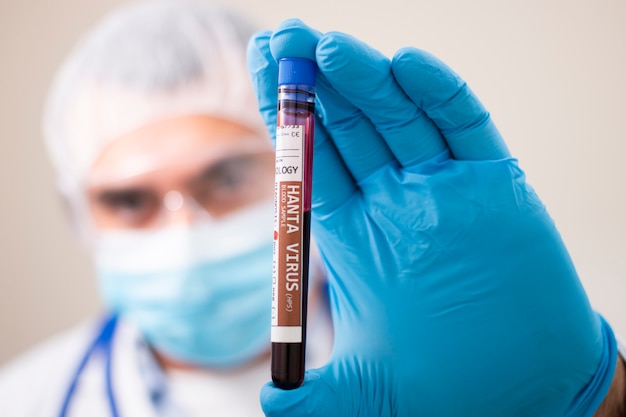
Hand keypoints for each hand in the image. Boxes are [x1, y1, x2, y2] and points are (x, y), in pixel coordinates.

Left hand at [247, 19, 616, 416]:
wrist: (527, 390)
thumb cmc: (448, 388)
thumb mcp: (365, 395)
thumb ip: (312, 401)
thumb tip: (266, 407)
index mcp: (354, 232)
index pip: (309, 159)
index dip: (285, 113)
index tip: (263, 64)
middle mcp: (395, 201)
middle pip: (345, 126)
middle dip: (313, 81)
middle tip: (284, 35)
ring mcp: (444, 187)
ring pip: (397, 116)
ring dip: (364, 78)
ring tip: (329, 47)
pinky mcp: (496, 185)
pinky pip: (465, 127)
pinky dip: (438, 95)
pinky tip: (407, 66)